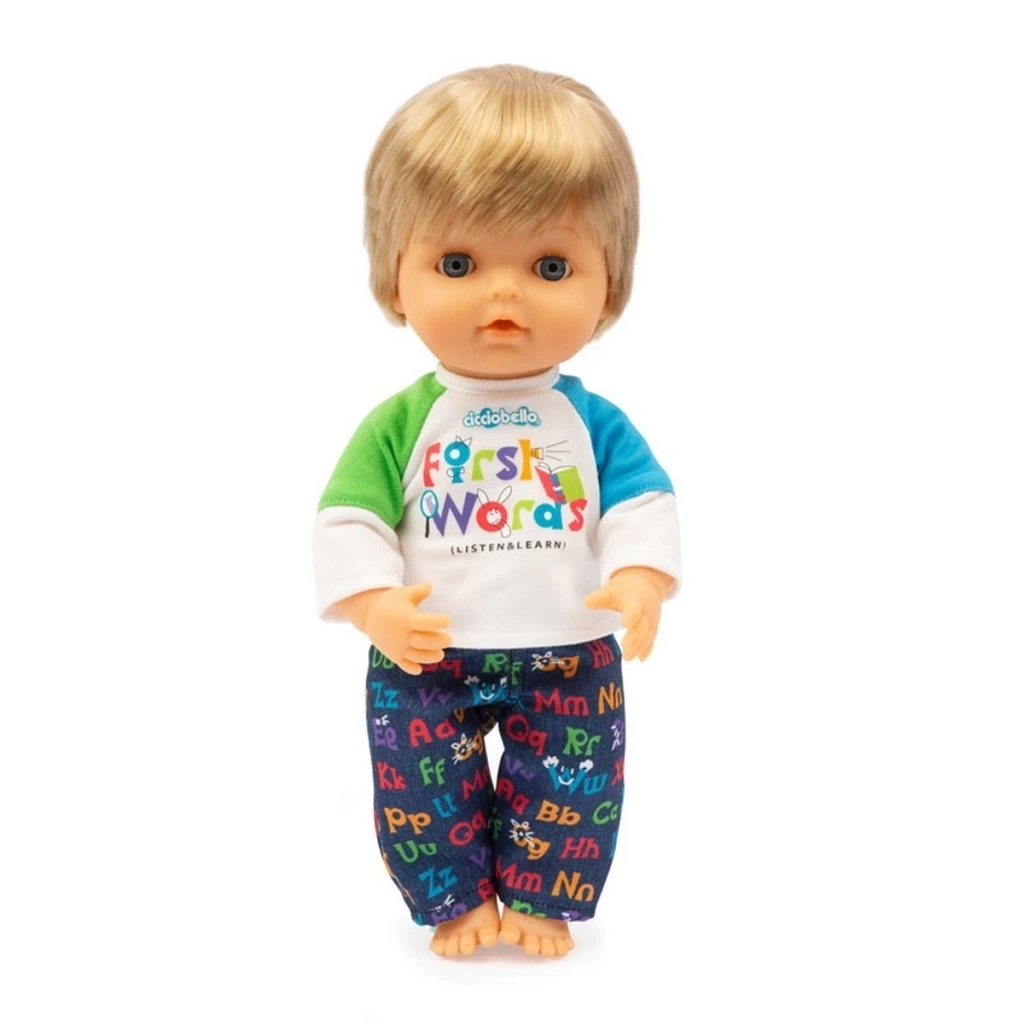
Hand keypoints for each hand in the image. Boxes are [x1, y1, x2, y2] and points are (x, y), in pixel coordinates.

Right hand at [335, 582, 451, 674]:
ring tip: (440, 653)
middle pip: (426, 642)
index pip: (427, 623)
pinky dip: (412, 669)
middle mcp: (403, 634)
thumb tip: (431, 585)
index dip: (440, 622)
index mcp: (407, 618)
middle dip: (440, 641)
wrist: (368, 613)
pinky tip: (420, 668)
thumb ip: (420, 591)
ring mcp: (397, 647)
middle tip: (449, 639)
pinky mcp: (393, 655)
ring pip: (418, 656)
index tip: (448, 621)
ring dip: (431, 657)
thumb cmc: (391, 602)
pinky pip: (403, 665)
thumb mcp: (404, 593)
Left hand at [583, 566, 672, 660]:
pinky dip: (647, 649)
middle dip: (635, 638)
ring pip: (647, 635)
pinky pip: (651, 639)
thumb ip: (600, 598)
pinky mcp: (652, 628)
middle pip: (642, 626)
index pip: (633, 608)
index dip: (631, 616)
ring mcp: (651, 621)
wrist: (646, 586)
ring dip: (639, 647)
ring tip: (627, 657)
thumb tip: (586, 602)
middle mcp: (645, 612)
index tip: (625, 623)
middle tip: (625, 649)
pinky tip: (640, 658)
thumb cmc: (625, 590)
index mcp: (634, 601)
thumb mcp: (612, 591)